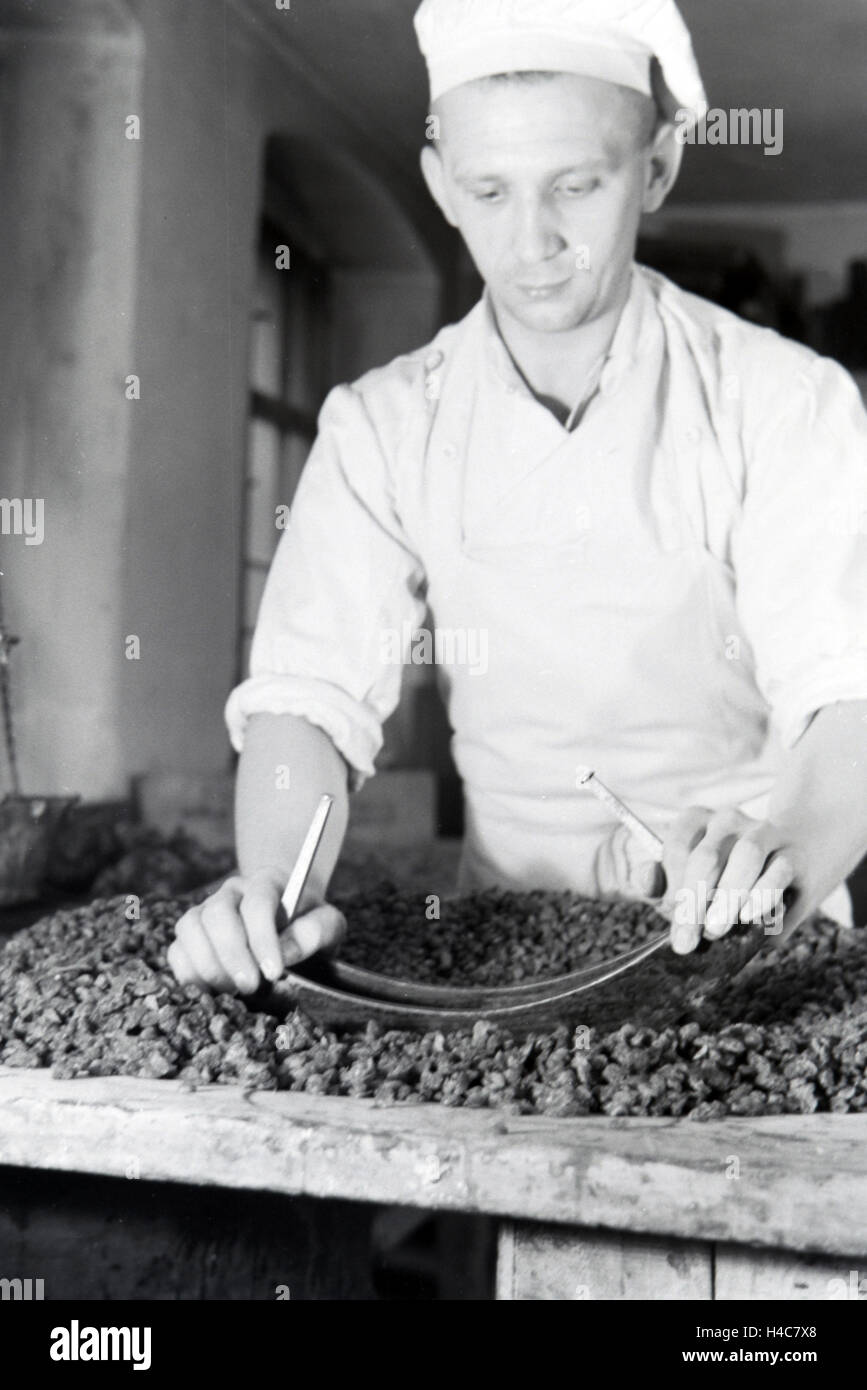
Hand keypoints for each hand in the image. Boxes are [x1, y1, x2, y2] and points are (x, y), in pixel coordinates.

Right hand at [167, 867, 345, 994]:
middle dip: (232, 955)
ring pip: (189, 929)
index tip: (274, 972)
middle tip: (252, 986)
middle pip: (217, 914)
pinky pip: (177, 952)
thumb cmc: (309, 924)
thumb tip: (286, 953)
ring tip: (234, 991)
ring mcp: (206, 911)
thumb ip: (316, 932)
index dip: (262, 938)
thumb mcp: (328, 925)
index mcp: (267, 882)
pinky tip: (214, 992)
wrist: (290, 922)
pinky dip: (190, 975)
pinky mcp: (191, 937)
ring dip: (209, 966)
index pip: (257, 903)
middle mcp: (232, 892)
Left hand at [658, 807, 801, 953]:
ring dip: (728, 897)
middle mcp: (728, 819)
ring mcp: (764, 831)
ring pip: (746, 856)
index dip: (672, 887)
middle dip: (694, 903)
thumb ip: (658, 882)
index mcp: (696, 819)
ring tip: (715, 930)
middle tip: (687, 941)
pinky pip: (779, 871)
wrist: (788, 860)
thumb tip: (645, 879)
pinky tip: (749, 916)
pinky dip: (763, 896)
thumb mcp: (683, 880)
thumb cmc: (722, 878)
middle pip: (707, 857)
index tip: (670, 918)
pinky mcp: (793, 853)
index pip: (678, 848)